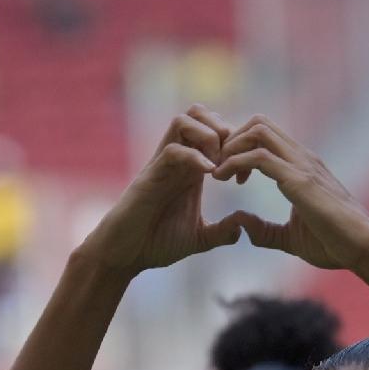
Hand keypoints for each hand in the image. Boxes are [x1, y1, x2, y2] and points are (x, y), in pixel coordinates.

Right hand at [76, 106, 244, 275]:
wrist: (125, 256)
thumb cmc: (155, 243)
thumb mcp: (198, 238)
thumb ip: (221, 232)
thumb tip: (243, 227)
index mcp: (190, 169)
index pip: (212, 130)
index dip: (235, 144)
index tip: (244, 175)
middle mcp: (177, 160)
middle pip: (198, 113)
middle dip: (222, 128)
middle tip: (232, 160)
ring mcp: (162, 165)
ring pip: (183, 121)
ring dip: (208, 136)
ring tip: (217, 166)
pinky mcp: (150, 176)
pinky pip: (173, 150)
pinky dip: (195, 156)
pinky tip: (209, 176)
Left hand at [212, 117, 368, 272]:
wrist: (364, 249)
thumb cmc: (335, 244)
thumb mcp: (291, 238)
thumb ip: (265, 231)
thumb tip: (240, 224)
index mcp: (302, 167)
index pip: (265, 135)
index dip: (239, 148)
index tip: (227, 174)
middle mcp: (302, 158)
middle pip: (259, 123)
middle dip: (231, 140)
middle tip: (218, 169)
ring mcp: (302, 165)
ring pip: (258, 130)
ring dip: (230, 147)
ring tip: (218, 173)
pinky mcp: (299, 180)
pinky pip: (259, 156)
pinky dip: (234, 162)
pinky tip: (223, 179)